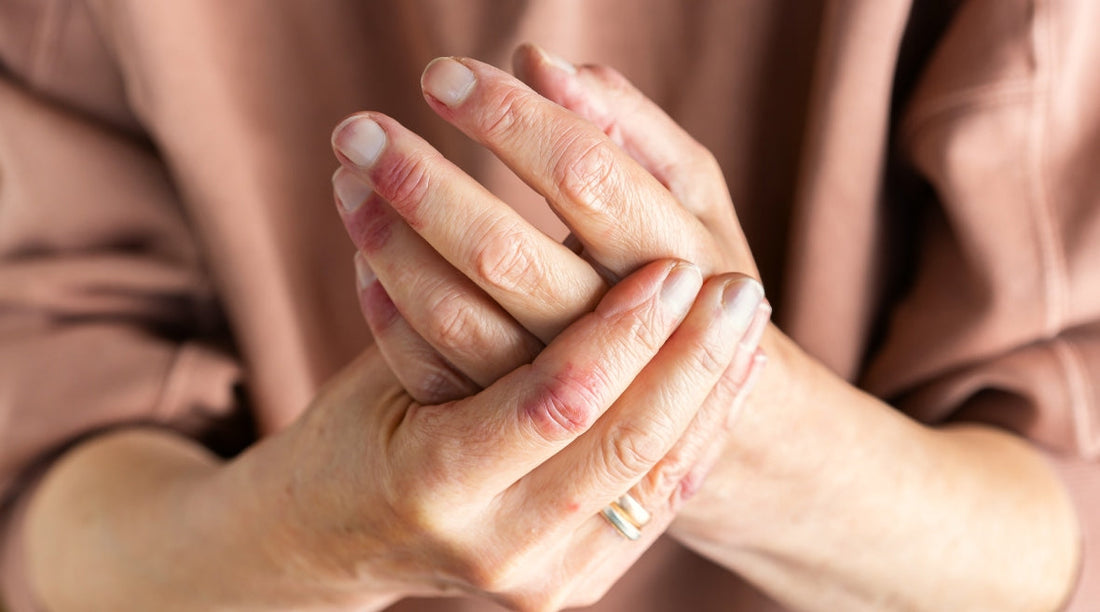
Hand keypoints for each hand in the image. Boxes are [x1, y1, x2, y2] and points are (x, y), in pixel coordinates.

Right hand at [257, 258, 762, 609]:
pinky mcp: (575, 582)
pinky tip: (733, 376)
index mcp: (432, 481)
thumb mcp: (383, 365)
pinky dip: (700, 433)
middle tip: (740, 287)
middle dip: (691, 359)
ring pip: (657, 480)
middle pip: (625, 445)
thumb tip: (532, 198)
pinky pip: (658, 505)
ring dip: (713, 392)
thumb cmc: (353, 431)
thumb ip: (451, 304)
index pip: (554, 399)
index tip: (672, 265)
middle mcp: (494, 544)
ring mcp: (543, 578)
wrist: (339, 537)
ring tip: (750, 321)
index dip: (622, 331)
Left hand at [331, 46, 767, 402]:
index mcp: (674, 257)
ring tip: (348, 179)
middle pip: (505, 255)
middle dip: (424, 184)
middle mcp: (620, 336)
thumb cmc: (694, 276)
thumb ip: (628, 127)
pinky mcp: (518, 435)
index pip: (583, 174)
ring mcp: (563, 395)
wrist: (715, 414)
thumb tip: (537, 61)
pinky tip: (364, 261)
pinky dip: (389, 316)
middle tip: (358, 128)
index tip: (442, 75)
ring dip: (390, 244)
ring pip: (456, 319)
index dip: (509, 118)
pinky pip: (435, 374)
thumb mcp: (690, 197)